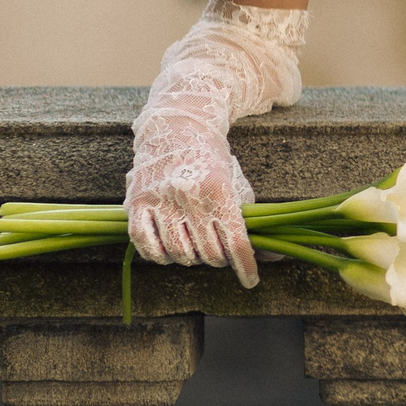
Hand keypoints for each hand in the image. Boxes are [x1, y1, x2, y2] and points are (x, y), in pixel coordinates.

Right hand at [126, 114, 259, 288]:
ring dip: (191, 259)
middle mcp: (187, 196)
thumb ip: (249, 218)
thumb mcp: (237, 183)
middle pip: (208, 252)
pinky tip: (168, 254)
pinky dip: (158, 256)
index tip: (251, 281)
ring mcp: (159, 200)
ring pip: (178, 253)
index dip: (245, 265)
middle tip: (219, 253)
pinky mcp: (136, 202)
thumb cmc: (213, 159)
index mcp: (218, 190)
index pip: (235, 241)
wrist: (178, 125)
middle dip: (218, 259)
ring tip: (196, 249)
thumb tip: (270, 254)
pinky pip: (145, 244)